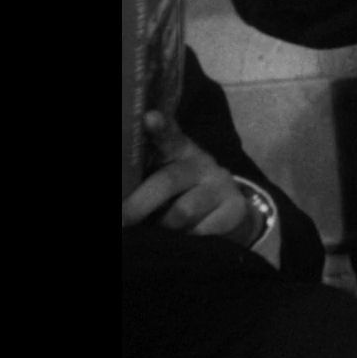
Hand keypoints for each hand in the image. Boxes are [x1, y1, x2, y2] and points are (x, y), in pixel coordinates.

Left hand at [120, 111, 250, 240]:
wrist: (227, 210)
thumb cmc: (181, 192)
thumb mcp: (163, 178)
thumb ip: (142, 177)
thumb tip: (122, 196)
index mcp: (178, 150)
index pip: (169, 135)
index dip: (159, 127)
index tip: (149, 118)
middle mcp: (201, 162)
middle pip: (167, 181)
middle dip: (138, 205)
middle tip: (121, 221)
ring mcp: (221, 184)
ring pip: (182, 212)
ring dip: (164, 227)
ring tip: (160, 231)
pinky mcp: (235, 207)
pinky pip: (203, 231)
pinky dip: (188, 239)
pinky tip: (186, 237)